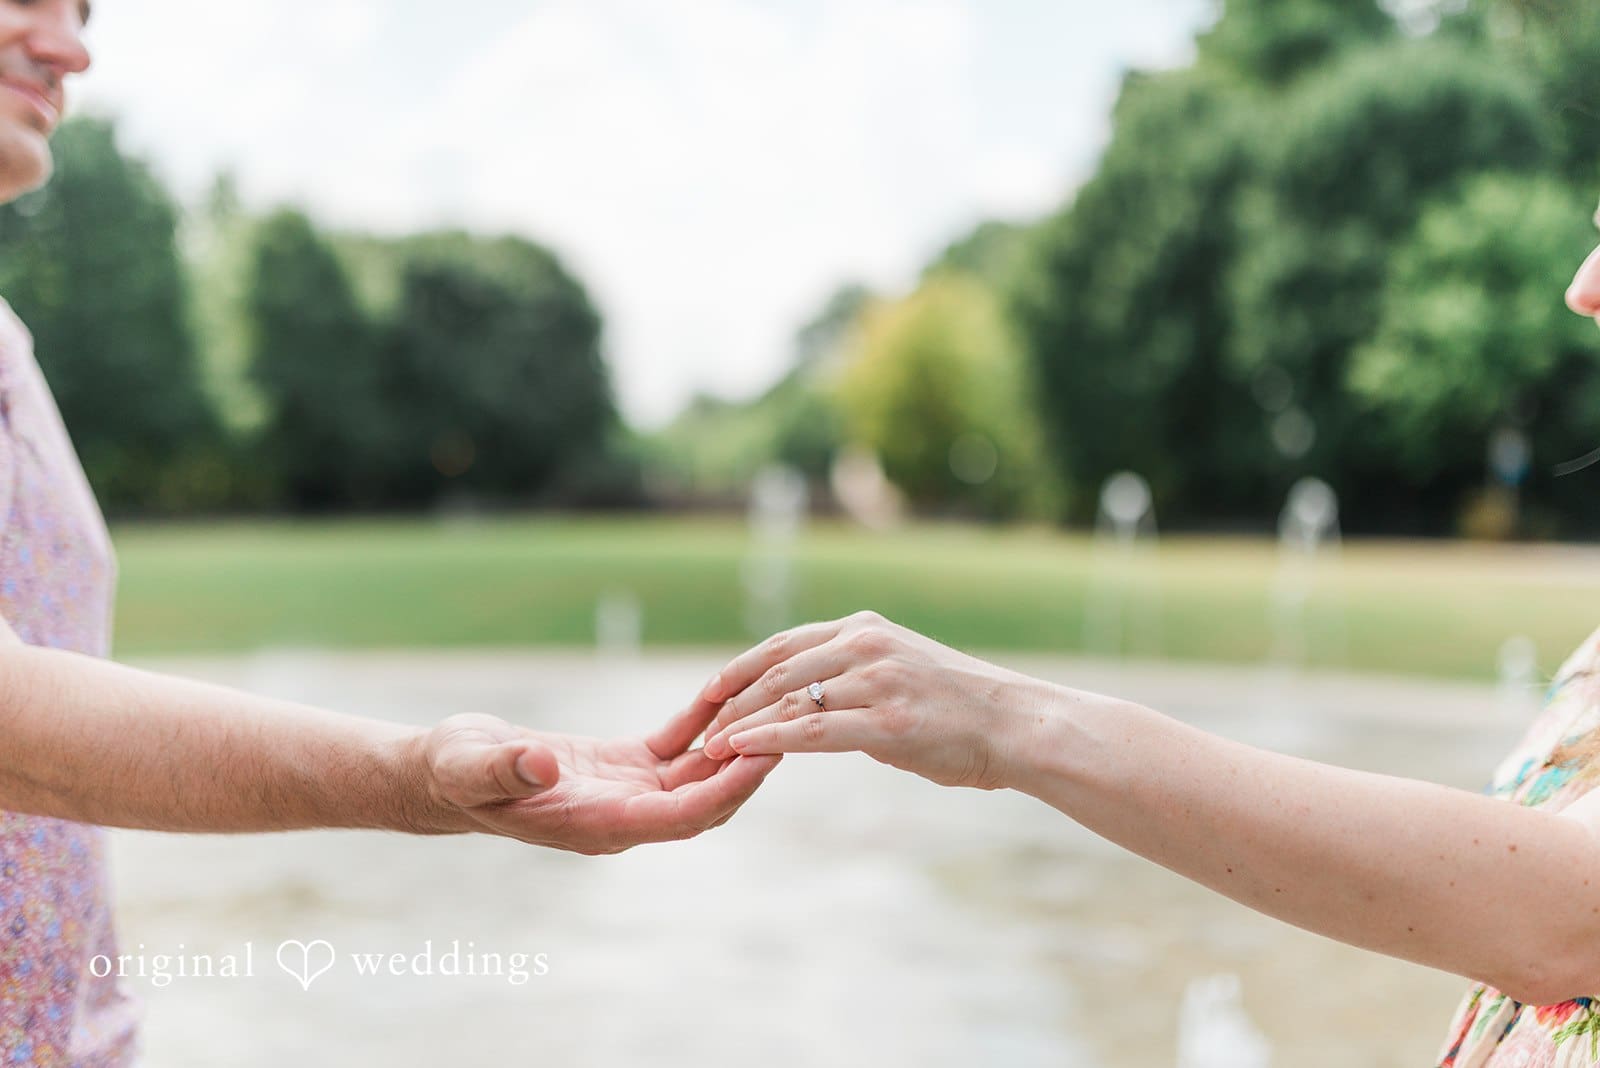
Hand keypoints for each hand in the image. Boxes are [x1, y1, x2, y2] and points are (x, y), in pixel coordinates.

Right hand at [407, 703, 779, 854]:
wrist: (443, 774)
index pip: (681, 817)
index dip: (725, 790)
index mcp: (598, 825)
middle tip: (791, 725)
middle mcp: (623, 815)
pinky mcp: (622, 767)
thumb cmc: (454, 773)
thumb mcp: (472, 766)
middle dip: (749, 768)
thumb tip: (542, 765)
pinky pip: (674, 746)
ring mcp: (626, 793)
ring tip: (773, 705)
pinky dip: (699, 721)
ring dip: (733, 745)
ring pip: (698, 775)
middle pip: (705, 800)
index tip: (763, 757)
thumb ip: (509, 769)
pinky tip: (721, 689)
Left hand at [698, 611, 1040, 789]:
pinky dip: (767, 741)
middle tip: (697, 725)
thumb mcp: (902, 671)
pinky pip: (810, 731)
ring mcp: (876, 680)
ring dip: (740, 724)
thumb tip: (815, 706)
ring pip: (786, 699)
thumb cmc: (961, 709)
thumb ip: (856, 677)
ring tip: (708, 747)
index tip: (708, 692)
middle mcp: (866, 645)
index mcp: (866, 628)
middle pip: (775, 668)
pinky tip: (739, 752)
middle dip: (730, 699)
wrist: (1016, 725)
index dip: (739, 668)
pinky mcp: (886, 722)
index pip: (784, 643)